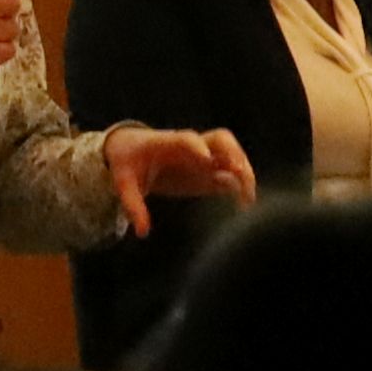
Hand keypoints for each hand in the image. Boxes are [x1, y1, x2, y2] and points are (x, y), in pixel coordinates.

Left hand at [97, 128, 255, 236]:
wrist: (132, 150)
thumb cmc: (128, 163)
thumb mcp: (123, 183)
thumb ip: (133, 206)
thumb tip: (142, 232)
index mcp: (168, 143)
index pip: (186, 139)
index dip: (197, 146)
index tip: (206, 159)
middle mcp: (192, 147)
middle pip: (220, 139)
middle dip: (232, 152)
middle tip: (238, 171)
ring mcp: (203, 158)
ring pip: (231, 154)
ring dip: (243, 169)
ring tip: (248, 196)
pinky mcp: (208, 171)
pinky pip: (230, 173)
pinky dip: (241, 184)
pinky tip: (245, 204)